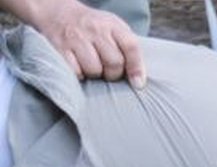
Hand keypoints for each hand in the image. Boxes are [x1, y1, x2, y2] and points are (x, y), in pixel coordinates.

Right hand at [31, 0, 145, 87]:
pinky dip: (79, 74)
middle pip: (114, 62)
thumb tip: (139, 80)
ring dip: (96, 74)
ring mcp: (76, 38)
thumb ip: (128, 48)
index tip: (138, 84)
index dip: (137, 68)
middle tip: (109, 72)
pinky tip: (79, 67)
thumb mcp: (114, 29)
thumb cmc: (93, 27)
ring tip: (93, 68)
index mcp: (113, 25)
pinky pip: (75, 71)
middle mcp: (95, 30)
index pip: (131, 46)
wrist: (58, 12)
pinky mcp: (60, 48)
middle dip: (114, 74)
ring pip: (94, 69)